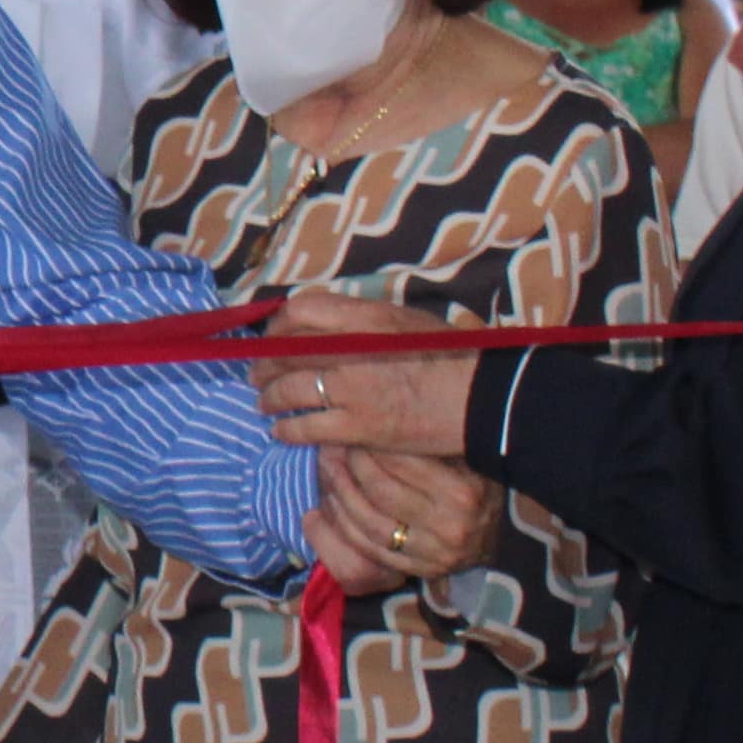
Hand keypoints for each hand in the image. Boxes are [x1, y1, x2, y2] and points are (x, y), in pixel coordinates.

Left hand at [248, 292, 480, 463]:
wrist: (484, 399)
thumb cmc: (453, 357)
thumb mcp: (406, 320)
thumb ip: (362, 321)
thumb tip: (325, 324)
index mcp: (365, 317)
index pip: (299, 311)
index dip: (277, 325)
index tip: (272, 337)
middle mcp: (349, 348)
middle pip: (284, 352)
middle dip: (265, 365)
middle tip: (259, 375)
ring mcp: (350, 388)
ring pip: (286, 390)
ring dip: (269, 398)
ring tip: (266, 404)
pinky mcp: (357, 427)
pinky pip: (303, 427)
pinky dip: (287, 429)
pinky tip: (283, 431)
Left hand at [304, 444, 507, 592]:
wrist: (498, 537)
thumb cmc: (475, 488)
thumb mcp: (463, 461)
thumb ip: (425, 446)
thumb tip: (373, 422)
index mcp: (463, 492)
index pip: (401, 463)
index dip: (370, 445)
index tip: (352, 432)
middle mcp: (451, 526)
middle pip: (380, 492)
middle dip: (349, 466)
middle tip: (331, 449)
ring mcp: (435, 554)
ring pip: (369, 524)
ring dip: (339, 495)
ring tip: (326, 472)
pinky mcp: (420, 571)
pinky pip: (370, 550)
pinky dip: (342, 527)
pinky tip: (330, 505)